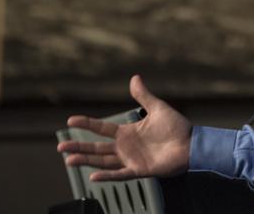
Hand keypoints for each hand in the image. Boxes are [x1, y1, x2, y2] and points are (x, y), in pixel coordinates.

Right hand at [56, 74, 191, 182]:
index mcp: (128, 133)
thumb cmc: (177, 127)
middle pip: (96, 148)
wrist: (192, 144)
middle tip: (61, 146)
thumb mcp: (158, 108)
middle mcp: (126, 147)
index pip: (101, 129)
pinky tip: (93, 176)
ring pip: (103, 162)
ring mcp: (131, 159)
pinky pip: (120, 175)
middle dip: (78, 147)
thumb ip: (144, 95)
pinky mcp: (140, 170)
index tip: (70, 121)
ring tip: (69, 160)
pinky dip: (107, 177)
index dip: (86, 124)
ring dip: (86, 161)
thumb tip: (134, 77)